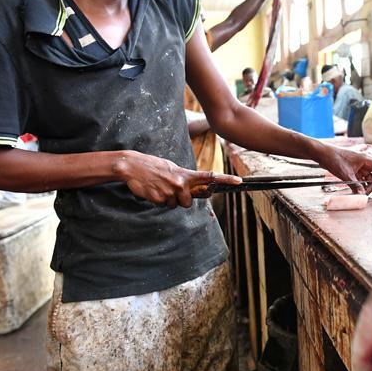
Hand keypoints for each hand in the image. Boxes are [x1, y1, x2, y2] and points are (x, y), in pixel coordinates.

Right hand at [115, 151, 241, 208]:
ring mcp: (170, 191)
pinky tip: (152, 190)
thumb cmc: (154, 166)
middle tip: (169, 189)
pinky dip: (158, 200)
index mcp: (186, 174)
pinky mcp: (159, 198)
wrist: (133, 165)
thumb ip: (185, 179)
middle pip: (188, 202)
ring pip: (174, 205)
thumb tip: (193, 190)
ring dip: (168, 200)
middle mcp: (181, 183)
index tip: (238, 181)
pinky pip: (163, 205)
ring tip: (159, 187)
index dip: (225, 180)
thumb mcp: (173, 168)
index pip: (210, 177)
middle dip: (180, 200)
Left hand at [315, 145, 371, 195]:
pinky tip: (358, 192)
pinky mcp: (355, 172)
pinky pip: (363, 181)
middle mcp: (367, 163)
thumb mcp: (346, 174)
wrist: (323, 154)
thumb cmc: (335, 159)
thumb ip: (356, 186)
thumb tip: (363, 196)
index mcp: (368, 159)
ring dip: (369, 188)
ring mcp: (361, 168)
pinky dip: (362, 187)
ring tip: (362, 193)